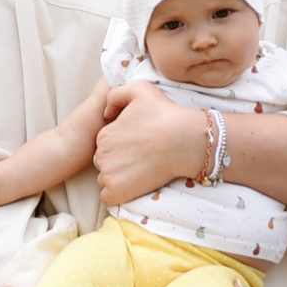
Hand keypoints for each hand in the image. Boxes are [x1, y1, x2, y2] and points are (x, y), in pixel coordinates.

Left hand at [94, 82, 209, 205]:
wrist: (185, 140)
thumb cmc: (165, 113)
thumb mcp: (140, 89)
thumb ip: (116, 94)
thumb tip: (106, 112)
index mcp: (104, 134)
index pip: (105, 144)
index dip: (121, 144)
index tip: (139, 144)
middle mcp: (102, 155)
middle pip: (105, 162)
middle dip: (119, 161)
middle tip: (143, 157)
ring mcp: (109, 175)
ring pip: (106, 179)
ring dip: (119, 177)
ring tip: (142, 170)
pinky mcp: (118, 192)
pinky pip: (109, 197)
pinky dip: (119, 193)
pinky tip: (136, 184)